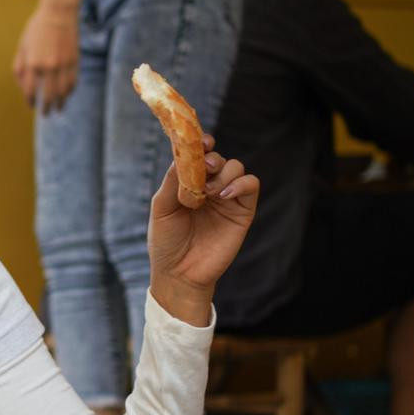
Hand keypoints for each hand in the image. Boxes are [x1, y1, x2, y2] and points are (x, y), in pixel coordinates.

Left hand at [13, 6, 78, 112]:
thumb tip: (24, 88)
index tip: (31, 105)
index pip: (30, 91)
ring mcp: (63, 64)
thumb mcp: (22, 47)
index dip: (30, 101)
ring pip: (63, 92)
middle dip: (46, 107)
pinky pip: (73, 81)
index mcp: (32, 63)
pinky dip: (70, 91)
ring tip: (58, 109)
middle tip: (46, 114)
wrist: (58, 12)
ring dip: (61, 103)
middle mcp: (48, 66)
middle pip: (48, 96)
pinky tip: (66, 95)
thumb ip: (20, 68)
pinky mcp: (74, 60)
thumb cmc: (36, 29)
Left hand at [147, 139, 259, 320]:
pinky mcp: (243, 211)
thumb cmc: (166, 241)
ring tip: (209, 193)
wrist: (179, 273)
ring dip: (224, 173)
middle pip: (219, 158)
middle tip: (205, 167)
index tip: (200, 141)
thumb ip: (173, 181)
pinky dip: (241, 184)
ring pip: (236, 167)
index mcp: (189, 183)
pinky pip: (251, 186)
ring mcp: (227, 199)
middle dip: (213, 159)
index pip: (200, 155)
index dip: (202, 143)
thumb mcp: (162, 208)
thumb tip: (182, 154)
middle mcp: (210, 187)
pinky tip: (223, 195)